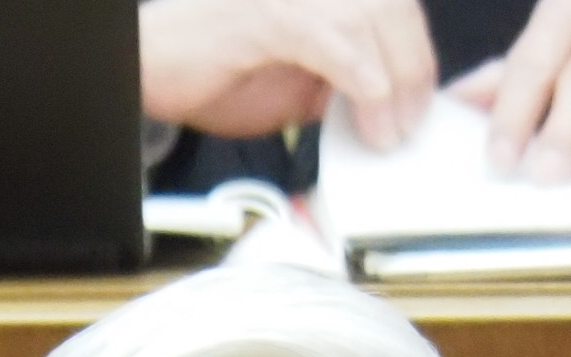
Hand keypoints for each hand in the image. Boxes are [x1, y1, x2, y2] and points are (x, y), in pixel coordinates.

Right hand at [139, 0, 439, 148]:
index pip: (395, 6)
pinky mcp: (262, 14)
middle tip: (406, 125)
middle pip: (393, 5)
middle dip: (413, 69)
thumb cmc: (216, 66)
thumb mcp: (298, 80)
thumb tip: (387, 106)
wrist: (150, 66)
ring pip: (370, 16)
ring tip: (384, 131)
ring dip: (390, 80)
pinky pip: (328, 37)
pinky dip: (357, 72)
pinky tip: (368, 103)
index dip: (418, 55)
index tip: (420, 105)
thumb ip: (342, 81)